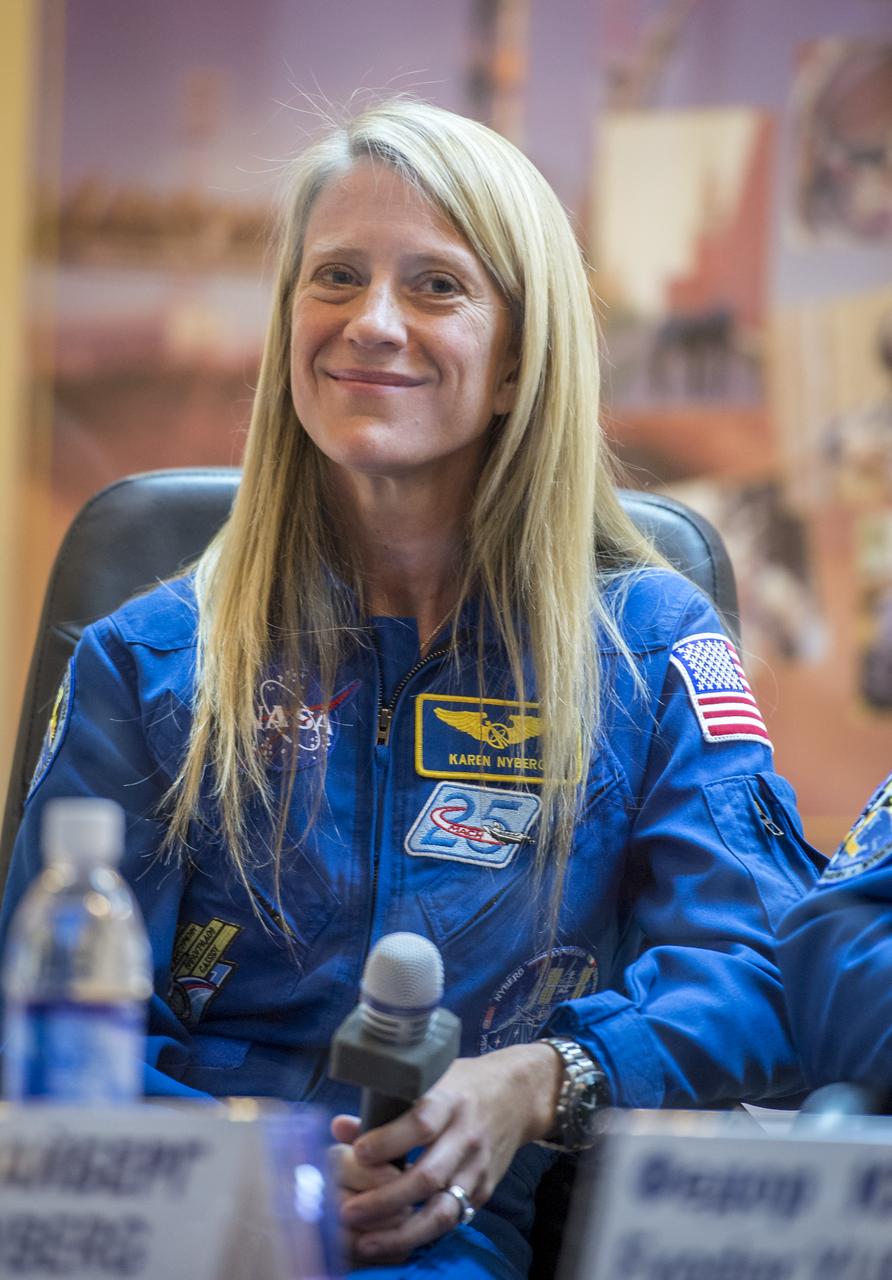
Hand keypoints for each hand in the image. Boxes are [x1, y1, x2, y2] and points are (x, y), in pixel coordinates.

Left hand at [331, 1041, 561, 1264]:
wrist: (520, 1093)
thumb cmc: (463, 1083)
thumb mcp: (430, 1079)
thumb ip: (386, 1106)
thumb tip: (340, 1128)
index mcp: (450, 1100)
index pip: (420, 1123)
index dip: (387, 1141)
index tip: (357, 1153)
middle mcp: (466, 1136)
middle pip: (427, 1176)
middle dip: (384, 1200)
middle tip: (348, 1211)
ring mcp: (477, 1167)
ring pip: (442, 1210)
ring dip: (402, 1232)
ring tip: (367, 1242)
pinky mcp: (484, 1189)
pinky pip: (453, 1219)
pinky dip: (422, 1234)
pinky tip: (394, 1242)